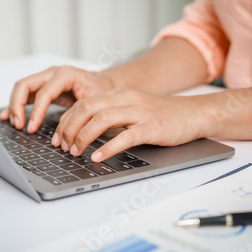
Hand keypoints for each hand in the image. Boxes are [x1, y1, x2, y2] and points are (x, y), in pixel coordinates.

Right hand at [0, 66, 114, 131]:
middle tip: (18, 124)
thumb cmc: (101, 89)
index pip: (43, 93)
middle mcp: (52, 73)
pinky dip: (16, 105)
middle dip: (17, 105)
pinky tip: (7, 115)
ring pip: (22, 89)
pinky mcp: (44, 87)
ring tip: (14, 123)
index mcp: (64, 74)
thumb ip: (78, 111)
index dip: (35, 112)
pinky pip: (25, 94)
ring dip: (14, 106)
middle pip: (24, 85)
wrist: (105, 82)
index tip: (31, 128)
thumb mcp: (94, 100)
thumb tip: (63, 126)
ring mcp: (46, 79)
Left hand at [50, 88, 208, 161]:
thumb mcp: (132, 110)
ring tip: (76, 152)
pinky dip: (107, 148)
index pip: (83, 103)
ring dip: (83, 137)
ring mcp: (139, 112)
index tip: (57, 137)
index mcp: (119, 95)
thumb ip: (111, 117)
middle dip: (69, 129)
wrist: (194, 113)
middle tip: (63, 146)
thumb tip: (86, 132)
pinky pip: (125, 137)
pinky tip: (98, 157)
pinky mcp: (151, 127)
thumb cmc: (163, 115)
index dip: (66, 121)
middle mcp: (126, 100)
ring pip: (101, 120)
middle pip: (86, 109)